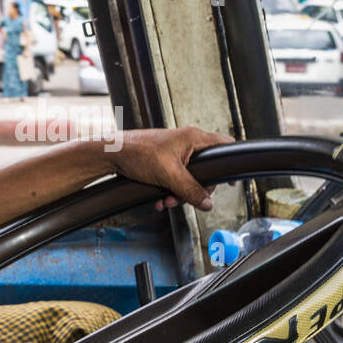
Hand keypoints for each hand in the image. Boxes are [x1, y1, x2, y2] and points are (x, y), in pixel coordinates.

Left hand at [110, 126, 233, 211]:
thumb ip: (191, 190)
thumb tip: (208, 203)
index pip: (224, 146)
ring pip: (190, 178)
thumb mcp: (169, 175)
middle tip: (185, 198)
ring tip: (166, 201)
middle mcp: (187, 143)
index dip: (230, 163)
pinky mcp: (165, 161)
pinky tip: (159, 199)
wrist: (112, 155)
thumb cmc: (138, 153)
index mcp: (194, 138)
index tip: (231, 183)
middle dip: (196, 189)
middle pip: (206, 170)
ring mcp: (176, 152)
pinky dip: (170, 190)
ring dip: (180, 194)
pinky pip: (176, 179)